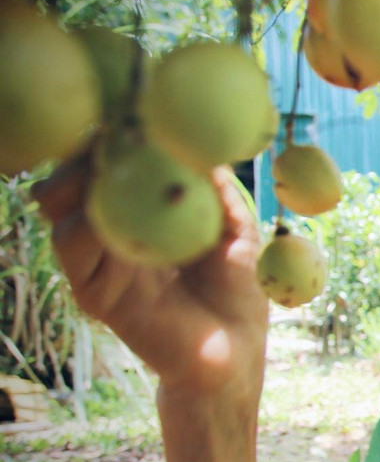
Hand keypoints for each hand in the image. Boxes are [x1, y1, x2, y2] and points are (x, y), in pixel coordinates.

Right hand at [31, 151, 269, 403]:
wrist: (236, 352)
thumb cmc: (236, 290)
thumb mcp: (235, 230)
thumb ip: (217, 190)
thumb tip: (205, 146)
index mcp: (140, 216)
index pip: (107, 169)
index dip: (108, 140)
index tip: (123, 110)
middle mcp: (110, 236)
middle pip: (71, 183)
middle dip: (82, 153)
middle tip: (106, 130)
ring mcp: (99, 265)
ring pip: (61, 213)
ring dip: (77, 182)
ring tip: (103, 163)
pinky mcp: (97, 295)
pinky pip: (74, 253)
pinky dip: (85, 224)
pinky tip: (110, 209)